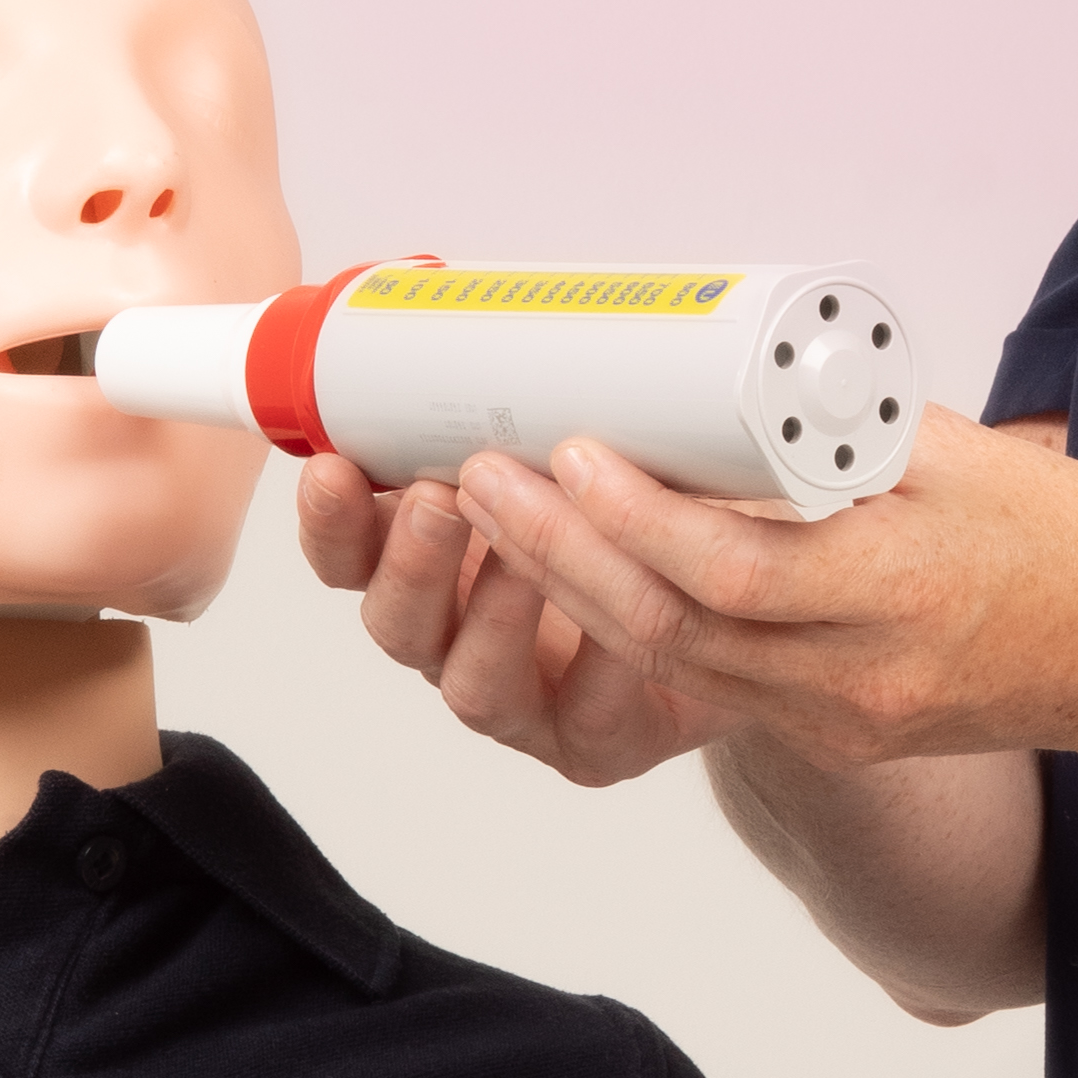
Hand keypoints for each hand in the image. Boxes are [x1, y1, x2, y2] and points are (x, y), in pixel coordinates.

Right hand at [298, 449, 728, 789]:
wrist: (747, 607)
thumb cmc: (655, 517)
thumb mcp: (584, 449)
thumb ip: (535, 417)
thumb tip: (512, 333)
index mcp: (437, 566)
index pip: (349, 555)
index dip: (330, 522)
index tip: (333, 467)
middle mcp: (462, 638)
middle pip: (396, 623)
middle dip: (409, 560)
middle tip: (438, 498)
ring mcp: (524, 701)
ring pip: (470, 682)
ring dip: (494, 611)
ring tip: (526, 554)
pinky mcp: (593, 744)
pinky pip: (582, 715)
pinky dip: (599, 662)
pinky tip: (620, 620)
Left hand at [391, 403, 1077, 785]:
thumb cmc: (1072, 544)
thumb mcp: (968, 459)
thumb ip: (847, 430)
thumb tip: (736, 381)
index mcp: (901, 592)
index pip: (731, 569)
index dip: (631, 516)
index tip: (568, 450)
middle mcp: (860, 676)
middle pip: (673, 628)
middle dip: (562, 553)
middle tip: (485, 476)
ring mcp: (841, 721)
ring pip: (674, 665)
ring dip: (575, 592)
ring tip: (500, 517)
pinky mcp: (832, 738)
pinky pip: (709, 685)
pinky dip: (635, 626)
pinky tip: (578, 573)